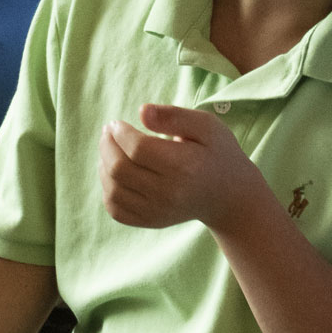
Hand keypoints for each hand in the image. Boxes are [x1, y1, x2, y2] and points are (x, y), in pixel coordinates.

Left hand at [102, 103, 261, 236]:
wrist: (227, 195)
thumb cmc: (215, 153)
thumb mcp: (206, 126)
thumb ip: (174, 116)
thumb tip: (142, 111)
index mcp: (185, 166)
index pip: (138, 149)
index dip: (120, 133)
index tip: (116, 123)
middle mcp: (170, 193)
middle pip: (120, 169)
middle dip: (107, 146)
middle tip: (108, 131)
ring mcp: (158, 211)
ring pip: (113, 189)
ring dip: (103, 165)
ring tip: (110, 149)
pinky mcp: (151, 221)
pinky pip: (115, 209)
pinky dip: (108, 189)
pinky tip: (115, 173)